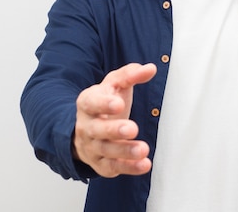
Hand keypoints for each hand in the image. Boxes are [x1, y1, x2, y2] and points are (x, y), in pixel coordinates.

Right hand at [73, 62, 156, 177]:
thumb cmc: (104, 101)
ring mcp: (92, 146)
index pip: (91, 103)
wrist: (87, 127)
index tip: (119, 104)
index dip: (104, 104)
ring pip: (106, 151)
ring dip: (125, 151)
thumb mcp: (114, 84)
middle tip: (132, 128)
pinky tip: (144, 164)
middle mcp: (86, 126)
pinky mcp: (100, 163)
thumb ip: (131, 74)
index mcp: (87, 103)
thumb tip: (150, 68)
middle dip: (114, 130)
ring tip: (143, 149)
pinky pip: (113, 167)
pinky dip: (129, 168)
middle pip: (97, 130)